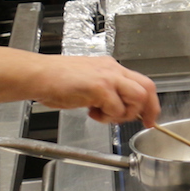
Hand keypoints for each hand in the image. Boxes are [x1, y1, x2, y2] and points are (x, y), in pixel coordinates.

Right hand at [31, 56, 160, 126]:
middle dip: (149, 109)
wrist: (39, 74)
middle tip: (144, 122)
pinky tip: (92, 113)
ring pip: (137, 98)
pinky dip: (107, 117)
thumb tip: (116, 106)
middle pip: (147, 88)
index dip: (150, 102)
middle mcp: (114, 70)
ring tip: (106, 115)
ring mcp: (108, 78)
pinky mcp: (99, 88)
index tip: (150, 116)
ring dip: (126, 113)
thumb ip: (105, 90)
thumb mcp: (88, 80)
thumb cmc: (56, 79)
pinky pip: (116, 108)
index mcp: (112, 67)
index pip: (143, 82)